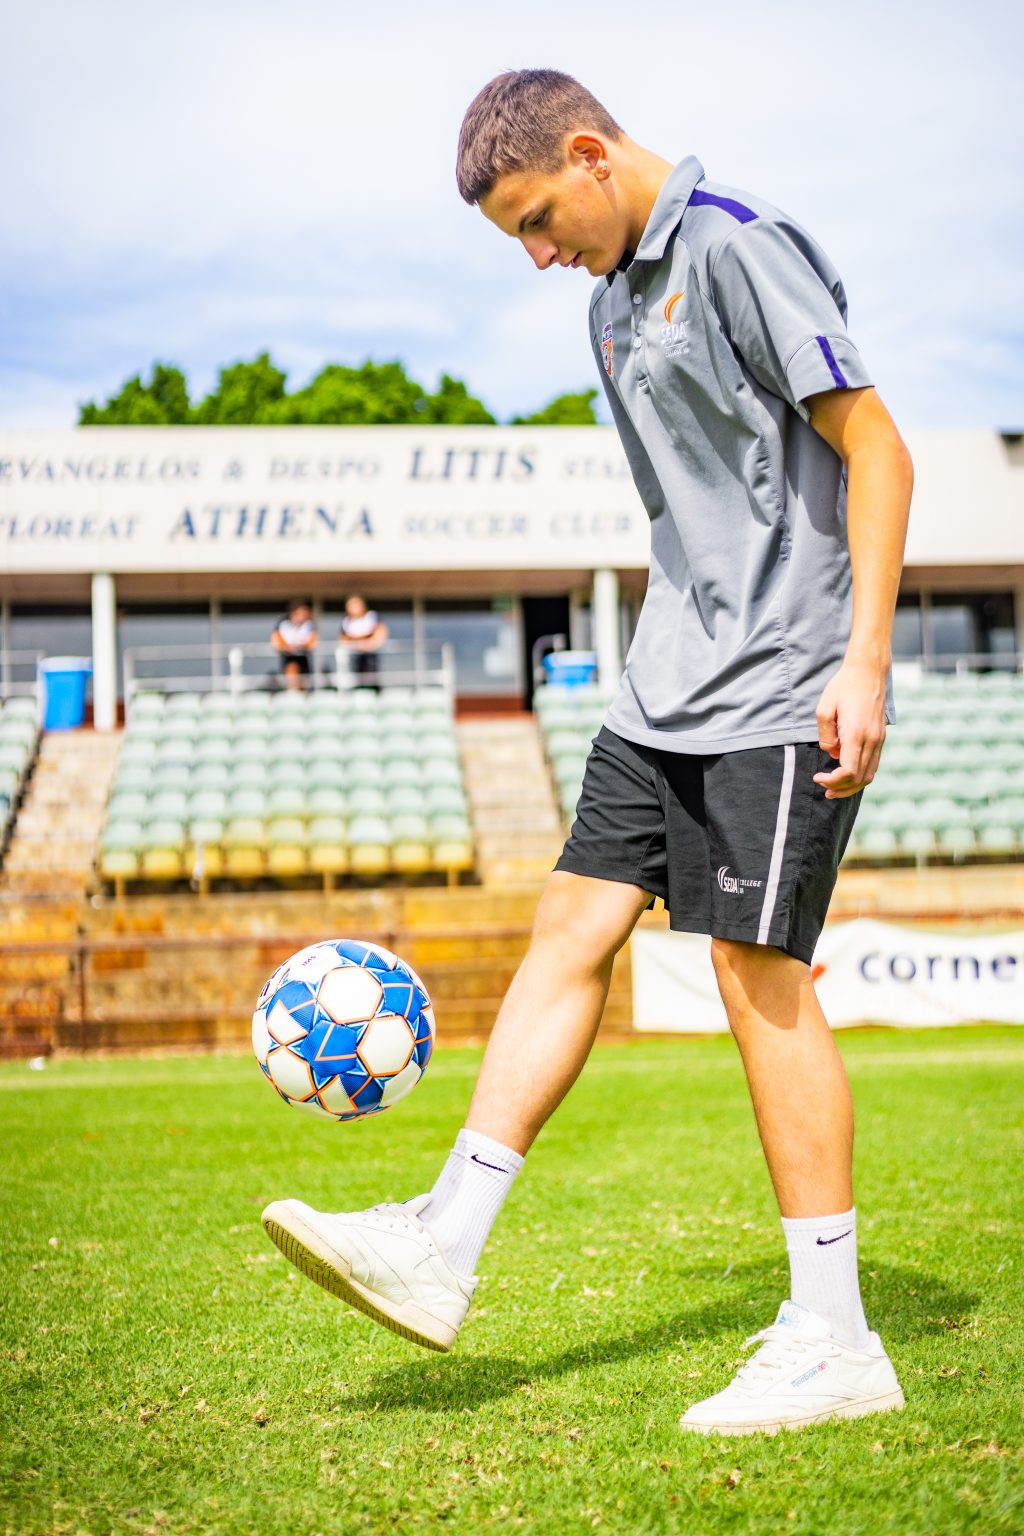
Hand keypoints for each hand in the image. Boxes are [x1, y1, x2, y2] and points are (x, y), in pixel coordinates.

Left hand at [812, 660, 886, 798]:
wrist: (868, 671)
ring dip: (852, 786)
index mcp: (856, 733)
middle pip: (859, 779)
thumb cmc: (843, 687)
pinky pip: (874, 765)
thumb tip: (832, 754)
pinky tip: (848, 776)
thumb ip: (826, 736)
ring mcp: (879, 739)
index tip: (817, 777)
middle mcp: (872, 740)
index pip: (848, 772)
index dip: (832, 781)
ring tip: (835, 789)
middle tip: (824, 789)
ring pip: (870, 775)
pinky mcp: (881, 737)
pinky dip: (861, 776)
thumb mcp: (824, 708)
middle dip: (841, 789)